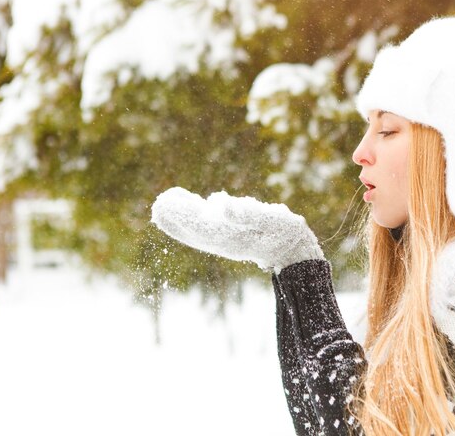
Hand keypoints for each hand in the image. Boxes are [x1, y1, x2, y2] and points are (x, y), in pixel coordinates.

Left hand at [150, 187, 323, 272]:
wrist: (294, 252)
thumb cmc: (285, 233)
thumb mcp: (271, 220)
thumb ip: (247, 213)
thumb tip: (219, 205)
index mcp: (227, 236)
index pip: (196, 224)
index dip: (179, 214)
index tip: (163, 203)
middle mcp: (222, 240)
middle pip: (192, 229)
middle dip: (176, 216)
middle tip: (160, 203)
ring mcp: (225, 240)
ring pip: (197, 229)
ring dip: (182, 217)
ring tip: (168, 202)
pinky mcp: (231, 237)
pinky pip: (206, 229)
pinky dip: (194, 220)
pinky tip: (191, 208)